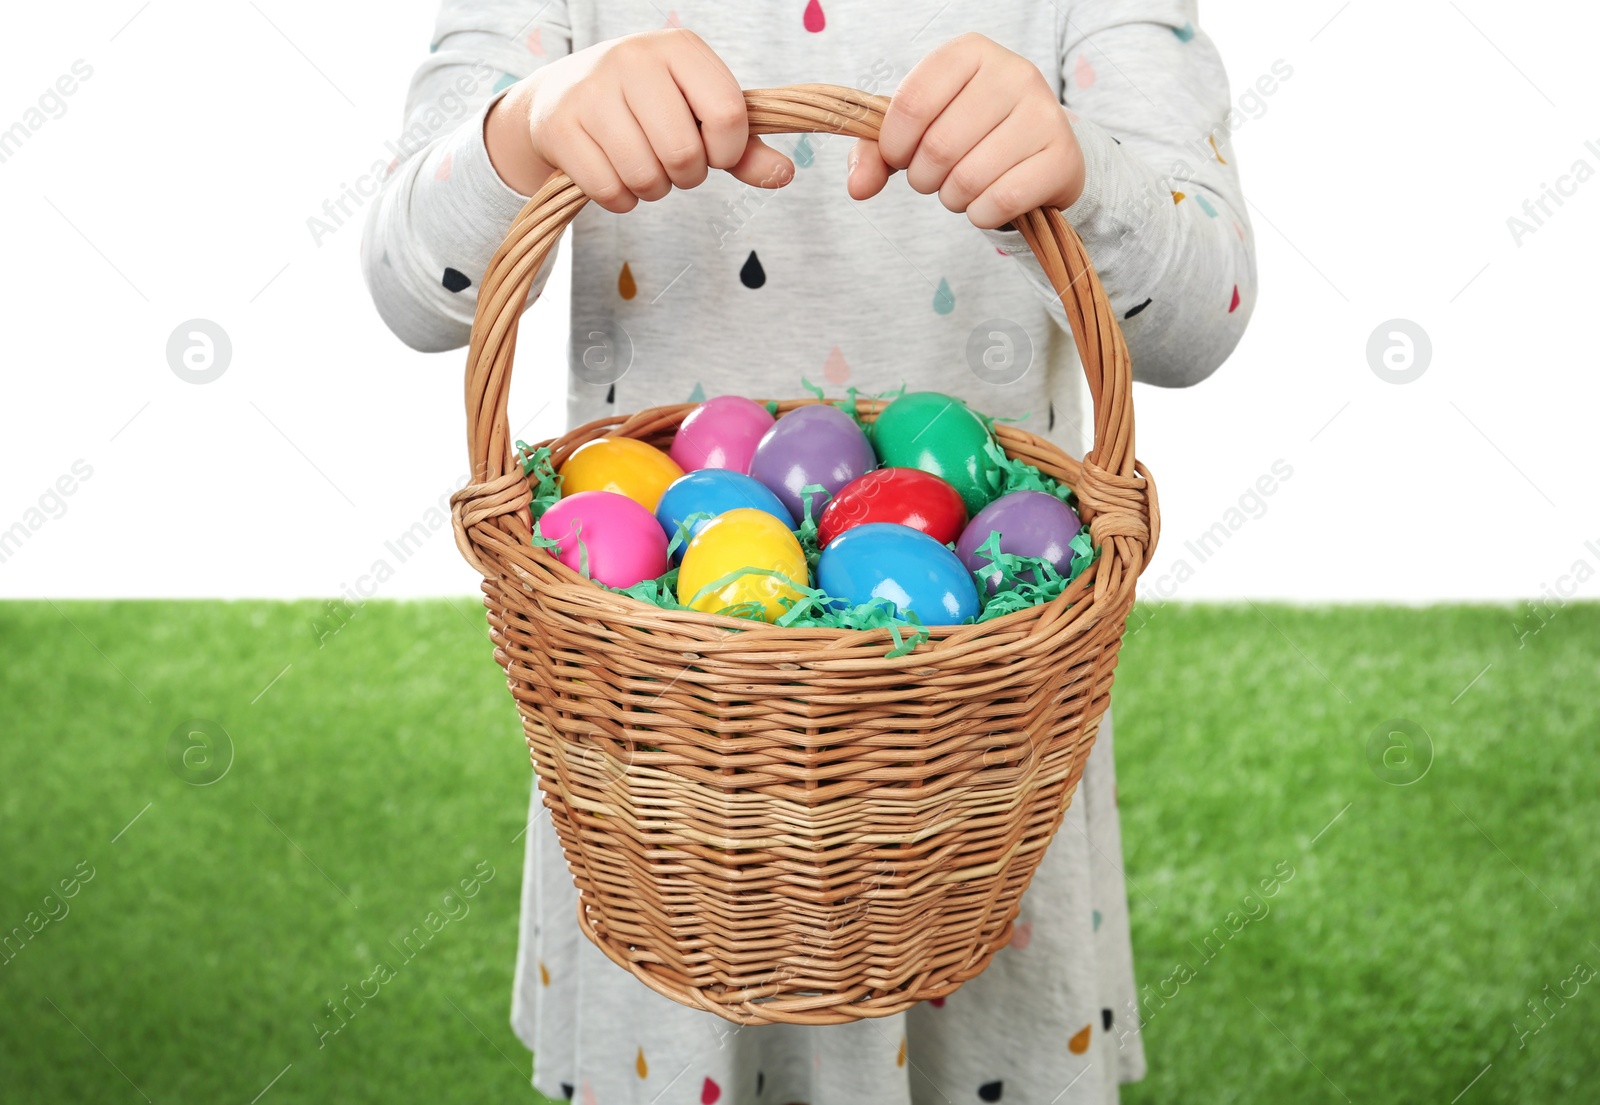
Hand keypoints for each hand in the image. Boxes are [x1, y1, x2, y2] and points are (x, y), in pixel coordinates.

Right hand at [486, 29, 793, 210]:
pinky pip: (609, 190)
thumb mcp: (697, 112)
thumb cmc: (647, 106)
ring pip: (645, 177)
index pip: (727, 114)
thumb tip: (784, 175)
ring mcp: (592, 91)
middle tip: (672, 164)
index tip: (714, 152)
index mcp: (679, 48)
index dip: (728, 151)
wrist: (560, 97)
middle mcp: (634, 58)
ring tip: (642, 166)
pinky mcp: (560, 126)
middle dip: (686, 176)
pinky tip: (612, 174)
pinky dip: (619, 199)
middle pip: (685, 154)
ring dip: (652, 189)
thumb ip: (743, 146)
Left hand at [847, 33, 1084, 229]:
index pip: (912, 102)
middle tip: (937, 177)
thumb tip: (858, 187)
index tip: (901, 156)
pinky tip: (988, 203)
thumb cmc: (969, 135)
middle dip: (924, 178)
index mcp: (970, 52)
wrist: (1039, 153)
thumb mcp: (918, 130)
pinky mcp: (1062, 157)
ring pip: (968, 178)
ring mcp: (1043, 113)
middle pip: (938, 147)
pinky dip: (981, 215)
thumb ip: (876, 152)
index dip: (894, 144)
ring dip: (952, 198)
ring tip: (963, 187)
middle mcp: (1013, 73)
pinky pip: (1000, 201)